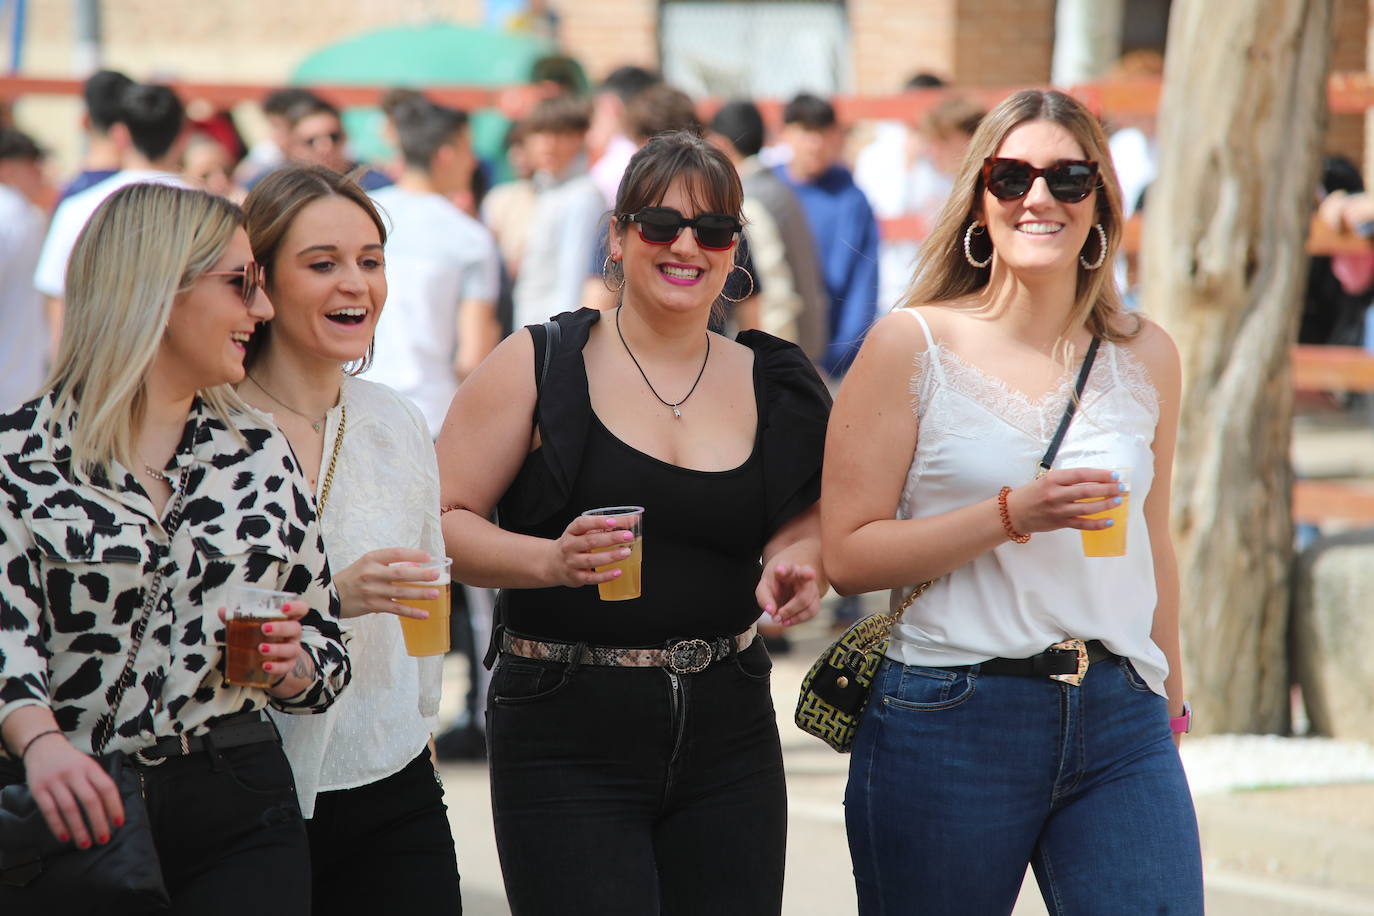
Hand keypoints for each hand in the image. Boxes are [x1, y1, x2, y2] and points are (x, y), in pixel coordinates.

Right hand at [21, 733, 123, 848]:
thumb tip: (112, 812)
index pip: (106, 787)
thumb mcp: (89, 766)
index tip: (119, 823)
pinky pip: (49, 811)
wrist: (43, 747)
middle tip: (103, 839)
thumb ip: (99, 783)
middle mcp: (73, 773)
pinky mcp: (38, 789)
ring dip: (79, 829)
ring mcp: (55, 781)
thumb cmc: (72, 762)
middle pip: (90, 800)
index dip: (114, 806)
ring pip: (69, 808)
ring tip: (86, 844)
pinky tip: (65, 837)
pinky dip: (57, 826)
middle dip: (98, 822)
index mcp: (90, 767)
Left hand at [217, 599, 308, 682]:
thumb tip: (223, 611)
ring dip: (277, 648)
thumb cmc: (261, 637)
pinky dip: (276, 667)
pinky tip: (265, 665)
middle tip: (264, 629)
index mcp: (287, 620)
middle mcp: (293, 634)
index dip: (296, 607)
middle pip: (295, 628)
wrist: (267, 661)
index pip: (300, 610)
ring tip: (261, 649)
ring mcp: (292, 650)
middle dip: (281, 628)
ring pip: (292, 649)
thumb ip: (238, 618)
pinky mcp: (288, 665)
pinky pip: (286, 667)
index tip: (283, 608)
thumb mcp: (251, 626)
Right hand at [334, 547, 440, 618]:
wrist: (329, 596)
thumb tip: (416, 568)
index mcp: (370, 559)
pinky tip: (424, 614)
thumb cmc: (353, 578)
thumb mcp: (367, 565)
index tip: (428, 557)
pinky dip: (411, 612)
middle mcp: (371, 573)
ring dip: (420, 594)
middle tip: (437, 575)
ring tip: (436, 594)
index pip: (395, 553)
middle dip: (421, 575)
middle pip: (400, 573)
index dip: (413, 555)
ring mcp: (372, 591)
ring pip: (400, 592)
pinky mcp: (372, 606)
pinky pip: (396, 608)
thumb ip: (388, 565)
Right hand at [544, 513, 636, 587]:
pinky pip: (591, 578)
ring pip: (591, 560)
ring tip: (626, 552)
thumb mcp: (584, 532)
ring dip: (610, 556)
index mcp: (572, 532)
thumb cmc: (575, 544)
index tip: (613, 521)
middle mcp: (570, 546)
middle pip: (590, 541)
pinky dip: (605, 576)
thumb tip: (633, 519)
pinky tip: (618, 572)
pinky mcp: (576, 577)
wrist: (553, 563)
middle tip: (628, 536)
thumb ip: (607, 525)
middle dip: (611, 538)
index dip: (597, 522)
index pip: (582, 524)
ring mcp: (572, 562)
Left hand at [756, 563, 820, 625]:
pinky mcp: (815, 598)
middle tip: (777, 615)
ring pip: (809, 603)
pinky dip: (799, 619)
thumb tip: (771, 611)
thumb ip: (764, 598)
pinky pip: (812, 611)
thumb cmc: (775, 583)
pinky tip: (788, 621)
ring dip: (795, 615)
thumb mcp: (764, 588)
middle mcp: (803, 574)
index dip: (784, 569)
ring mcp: (811, 586)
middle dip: (790, 608)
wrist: (786, 582)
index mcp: (787, 568)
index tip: (779, 570)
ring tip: (782, 620)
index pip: (788, 567)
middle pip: (804, 591)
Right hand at [1004, 468, 1126, 534]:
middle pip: (1086, 491)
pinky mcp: (1060, 523)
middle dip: (1107, 489)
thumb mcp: (1046, 480)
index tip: (1114, 474)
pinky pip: (1082, 524)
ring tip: (1118, 501)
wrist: (1013, 513)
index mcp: (1052, 479)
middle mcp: (1055, 494)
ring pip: (1086, 508)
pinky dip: (1097, 524)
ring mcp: (1058, 510)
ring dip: (1105, 504)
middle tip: (1121, 487)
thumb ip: (1066, 479)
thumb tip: (1094, 479)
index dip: (1100, 474)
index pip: (1081, 475)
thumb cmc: (1031, 494)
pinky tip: (1109, 521)